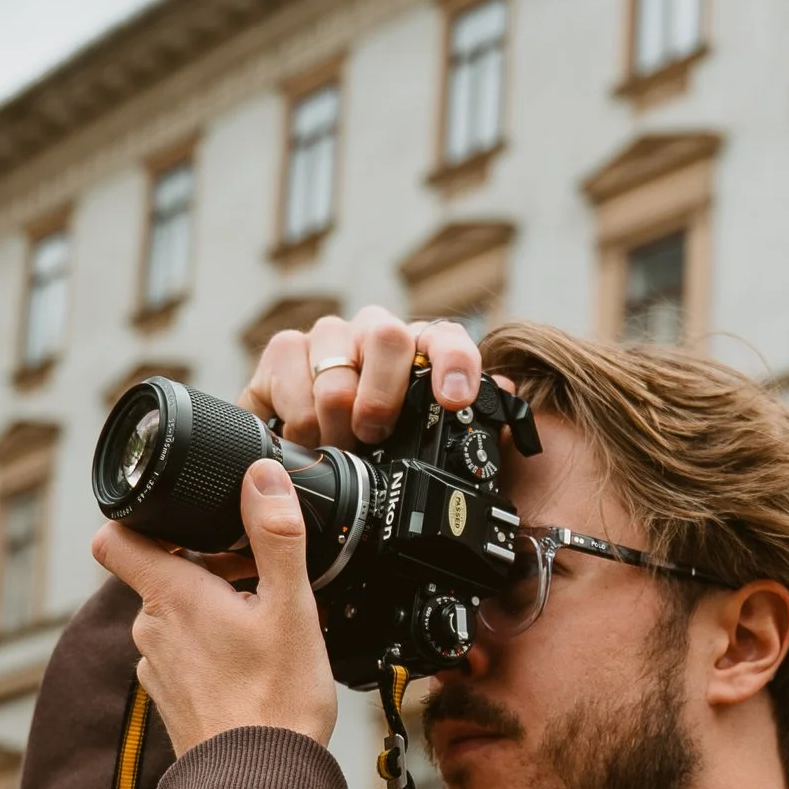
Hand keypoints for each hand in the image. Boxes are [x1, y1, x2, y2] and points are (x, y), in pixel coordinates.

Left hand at [93, 462, 337, 760]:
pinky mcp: (171, 703)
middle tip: (258, 580)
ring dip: (212, 613)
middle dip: (205, 569)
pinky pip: (184, 659)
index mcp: (170, 596)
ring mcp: (156, 670)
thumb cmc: (276, 702)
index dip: (139, 517)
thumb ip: (276, 536)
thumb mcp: (290, 608)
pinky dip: (212, 653)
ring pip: (175, 619)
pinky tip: (253, 669)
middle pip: (161, 576)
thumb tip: (262, 477)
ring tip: (263, 630)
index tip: (176, 516)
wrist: (260, 785)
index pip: (116, 536)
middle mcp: (150, 630)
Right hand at [244, 302, 482, 448]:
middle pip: (386, 336)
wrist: (305, 452)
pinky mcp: (283, 351)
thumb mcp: (424, 450)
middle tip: (372, 436)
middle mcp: (375, 336)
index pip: (447, 341)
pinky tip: (302, 434)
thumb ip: (468, 423)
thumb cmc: (372, 452)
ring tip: (335, 447)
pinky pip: (287, 367)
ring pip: (335, 362)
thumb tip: (504, 392)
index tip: (453, 400)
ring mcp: (329, 338)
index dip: (454, 363)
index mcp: (419, 356)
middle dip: (380, 396)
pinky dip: (295, 412)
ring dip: (334, 418)